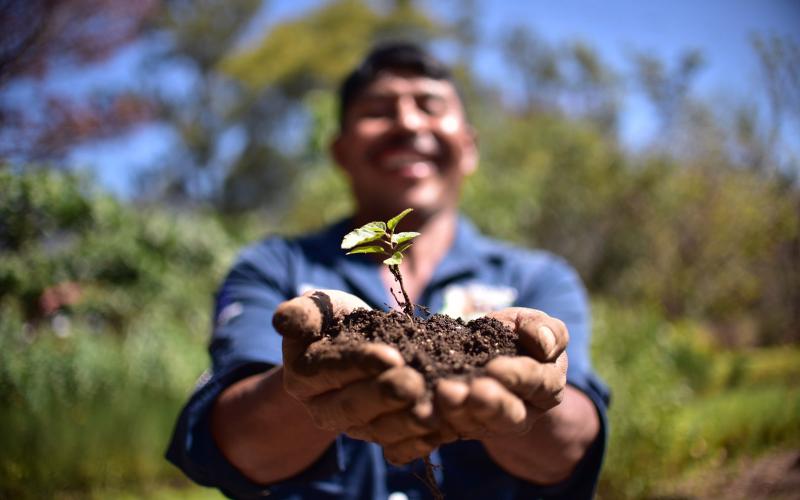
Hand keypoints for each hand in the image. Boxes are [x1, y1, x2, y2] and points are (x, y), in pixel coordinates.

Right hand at [272, 289, 442, 463]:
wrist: (354, 346)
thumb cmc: (335, 321)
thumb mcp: (318, 308)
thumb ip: (302, 313)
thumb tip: (282, 321)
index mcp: (304, 375)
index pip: (331, 370)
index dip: (359, 364)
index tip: (391, 356)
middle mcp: (323, 408)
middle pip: (352, 407)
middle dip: (385, 396)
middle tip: (414, 384)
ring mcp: (353, 427)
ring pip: (377, 431)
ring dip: (405, 422)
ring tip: (431, 411)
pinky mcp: (380, 437)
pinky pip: (396, 448)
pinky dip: (418, 443)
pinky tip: (440, 431)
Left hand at [434, 307, 568, 438]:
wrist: (488, 352)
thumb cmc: (518, 335)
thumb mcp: (533, 325)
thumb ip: (545, 329)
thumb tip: (544, 343)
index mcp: (547, 386)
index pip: (536, 383)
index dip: (516, 376)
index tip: (493, 367)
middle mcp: (523, 412)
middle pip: (510, 416)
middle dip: (489, 404)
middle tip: (470, 391)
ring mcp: (492, 424)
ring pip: (478, 424)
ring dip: (460, 411)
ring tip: (445, 394)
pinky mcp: (464, 427)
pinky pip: (452, 426)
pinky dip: (439, 415)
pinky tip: (426, 403)